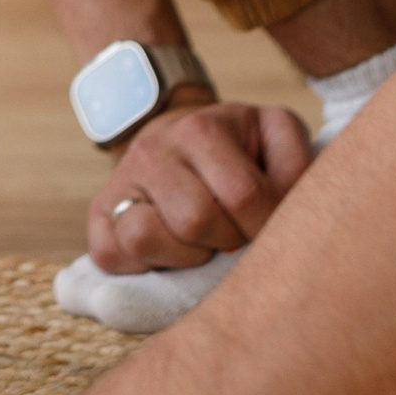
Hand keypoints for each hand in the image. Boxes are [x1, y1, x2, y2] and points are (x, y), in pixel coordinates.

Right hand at [87, 97, 310, 273]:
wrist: (178, 137)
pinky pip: (111, 256)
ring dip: (184, 255)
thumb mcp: (274, 136)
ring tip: (202, 242)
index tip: (272, 226)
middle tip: (234, 233)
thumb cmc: (238, 149)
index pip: (244, 197)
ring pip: (143, 238)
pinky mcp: (98, 216)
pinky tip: (170, 252)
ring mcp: (119, 182)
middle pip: (194, 221)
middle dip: (226, 240)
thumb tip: (289, 212)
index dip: (266, 225)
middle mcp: (152, 150)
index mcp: (200, 129)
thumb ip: (296, 165)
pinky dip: (142, 266)